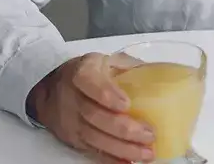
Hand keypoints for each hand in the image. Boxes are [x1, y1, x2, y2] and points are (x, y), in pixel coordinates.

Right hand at [26, 52, 156, 163]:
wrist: (50, 91)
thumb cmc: (88, 74)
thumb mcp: (106, 60)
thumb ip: (130, 66)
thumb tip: (163, 74)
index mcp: (83, 72)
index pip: (89, 82)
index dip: (106, 94)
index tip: (126, 104)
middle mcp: (72, 97)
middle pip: (94, 115)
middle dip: (123, 128)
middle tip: (149, 135)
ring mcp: (71, 121)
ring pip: (94, 137)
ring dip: (122, 148)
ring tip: (146, 153)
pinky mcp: (72, 139)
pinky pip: (91, 151)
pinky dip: (110, 159)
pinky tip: (128, 162)